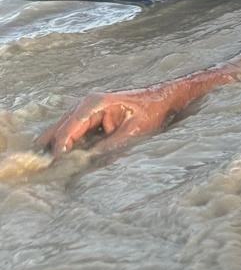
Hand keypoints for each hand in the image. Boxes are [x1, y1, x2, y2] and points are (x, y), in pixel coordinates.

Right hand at [37, 84, 178, 155]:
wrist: (164, 100)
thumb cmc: (151, 112)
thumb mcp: (133, 131)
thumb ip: (110, 145)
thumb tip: (87, 159)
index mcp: (94, 104)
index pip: (68, 128)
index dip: (60, 147)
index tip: (56, 164)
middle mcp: (85, 105)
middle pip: (58, 129)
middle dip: (52, 148)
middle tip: (49, 169)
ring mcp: (86, 111)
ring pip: (62, 131)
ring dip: (60, 148)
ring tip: (56, 167)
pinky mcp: (91, 118)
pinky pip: (73, 134)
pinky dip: (70, 146)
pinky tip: (70, 160)